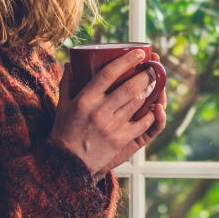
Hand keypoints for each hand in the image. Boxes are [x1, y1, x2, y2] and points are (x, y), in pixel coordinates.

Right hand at [50, 49, 167, 176]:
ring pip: (137, 103)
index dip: (126, 60)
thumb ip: (67, 83)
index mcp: (85, 99)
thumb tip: (70, 63)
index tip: (139, 53)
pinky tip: (154, 106)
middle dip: (146, 74)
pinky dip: (150, 114)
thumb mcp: (62, 105)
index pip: (108, 73)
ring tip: (155, 81)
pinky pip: (142, 123)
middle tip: (153, 66)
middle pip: (129, 87)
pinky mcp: (120, 140)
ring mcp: (112, 126)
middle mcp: (100, 111)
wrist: (67, 164)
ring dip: (150, 90)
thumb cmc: (64, 131)